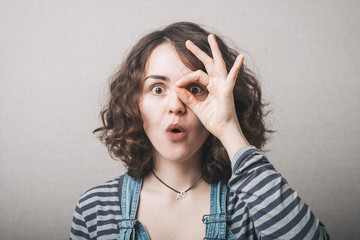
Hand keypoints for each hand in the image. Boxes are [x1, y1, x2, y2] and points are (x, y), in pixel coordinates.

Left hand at [175, 34, 248, 156]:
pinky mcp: (228, 90)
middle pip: (207, 63)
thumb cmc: (213, 121)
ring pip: (218, 63)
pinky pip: (232, 77)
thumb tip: (176, 88)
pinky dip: (237, 67)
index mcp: (211, 87)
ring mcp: (224, 85)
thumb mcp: (197, 108)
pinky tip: (241, 57)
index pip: (196, 76)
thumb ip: (188, 98)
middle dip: (198, 52)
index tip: (176, 84)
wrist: (223, 131)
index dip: (185, 78)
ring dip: (214, 50)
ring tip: (210, 37)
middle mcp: (218, 83)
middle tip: (188, 42)